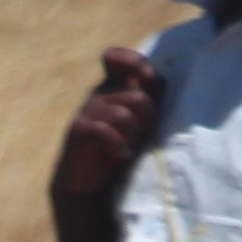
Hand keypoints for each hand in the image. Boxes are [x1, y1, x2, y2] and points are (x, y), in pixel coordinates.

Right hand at [51, 48, 163, 205]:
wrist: (86, 182)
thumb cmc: (117, 148)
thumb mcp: (137, 120)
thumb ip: (148, 97)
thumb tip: (162, 80)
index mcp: (113, 87)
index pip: (117, 58)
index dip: (135, 62)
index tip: (147, 78)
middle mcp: (99, 94)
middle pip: (138, 97)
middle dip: (147, 120)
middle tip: (139, 136)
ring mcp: (86, 111)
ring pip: (124, 115)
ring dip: (132, 135)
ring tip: (128, 148)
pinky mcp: (78, 131)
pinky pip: (104, 130)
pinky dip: (117, 145)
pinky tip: (119, 154)